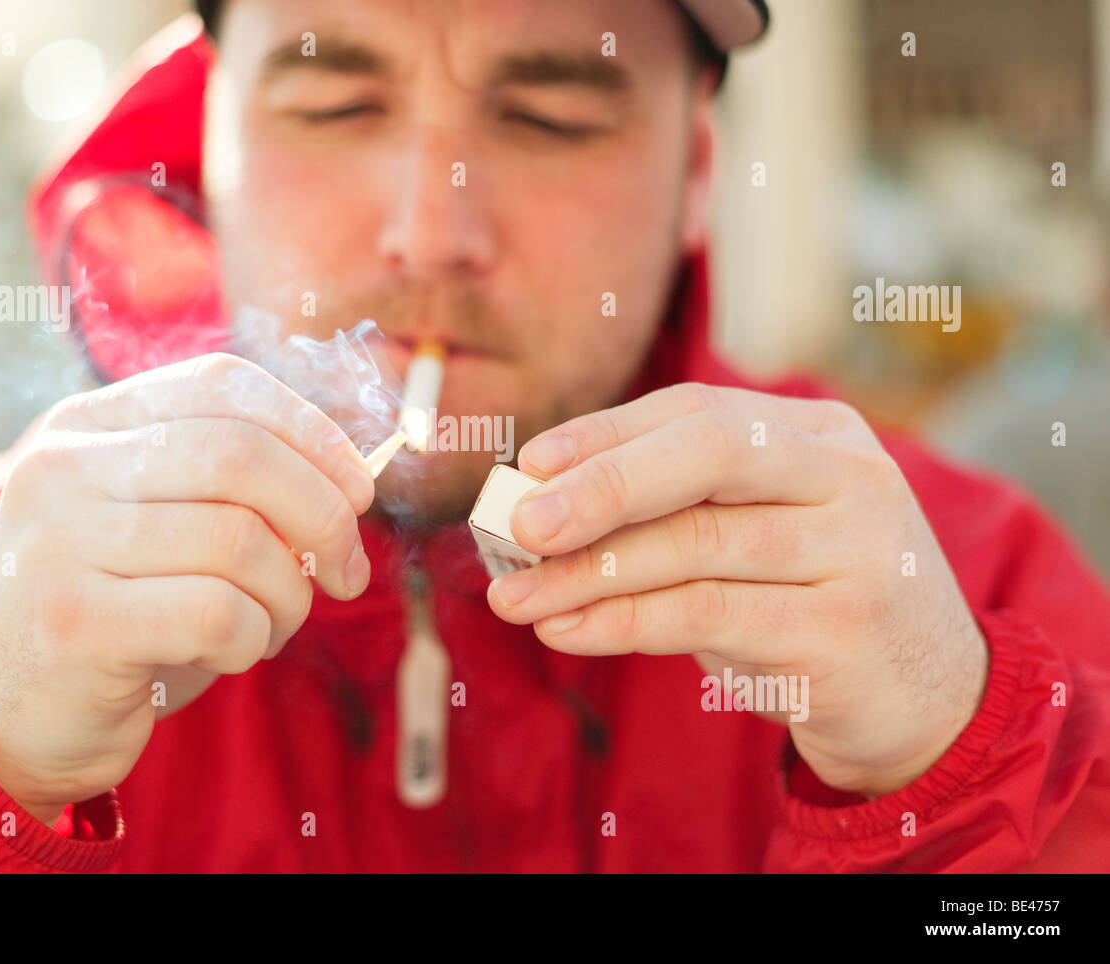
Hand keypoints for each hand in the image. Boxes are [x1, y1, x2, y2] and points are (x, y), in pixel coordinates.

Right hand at [0, 354, 373, 825]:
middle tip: (347, 573)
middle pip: (242, 454)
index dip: (310, 431)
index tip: (357, 490)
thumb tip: (349, 484)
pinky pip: (217, 613)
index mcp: (87, 426)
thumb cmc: (113, 619)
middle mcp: (63, 467)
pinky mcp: (72, 620)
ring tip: (273, 626)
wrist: (0, 723)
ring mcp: (59, 540)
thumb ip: (228, 491)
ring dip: (288, 595)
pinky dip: (253, 640)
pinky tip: (233, 656)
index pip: (222, 384)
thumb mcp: (159, 532)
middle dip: (323, 515)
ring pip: (239, 539)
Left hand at [486, 382, 988, 797]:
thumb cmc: (811, 603)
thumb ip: (675, 510)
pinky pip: (708, 615)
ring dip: (590, 572)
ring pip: (697, 542)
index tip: (531, 464)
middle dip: (602, 485)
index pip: (698, 413)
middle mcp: (849, 475)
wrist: (930, 700)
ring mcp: (856, 550)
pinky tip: (568, 630)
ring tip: (517, 599)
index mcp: (823, 434)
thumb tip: (543, 508)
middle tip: (521, 523)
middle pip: (708, 454)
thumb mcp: (760, 535)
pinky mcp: (843, 630)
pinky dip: (624, 621)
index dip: (607, 435)